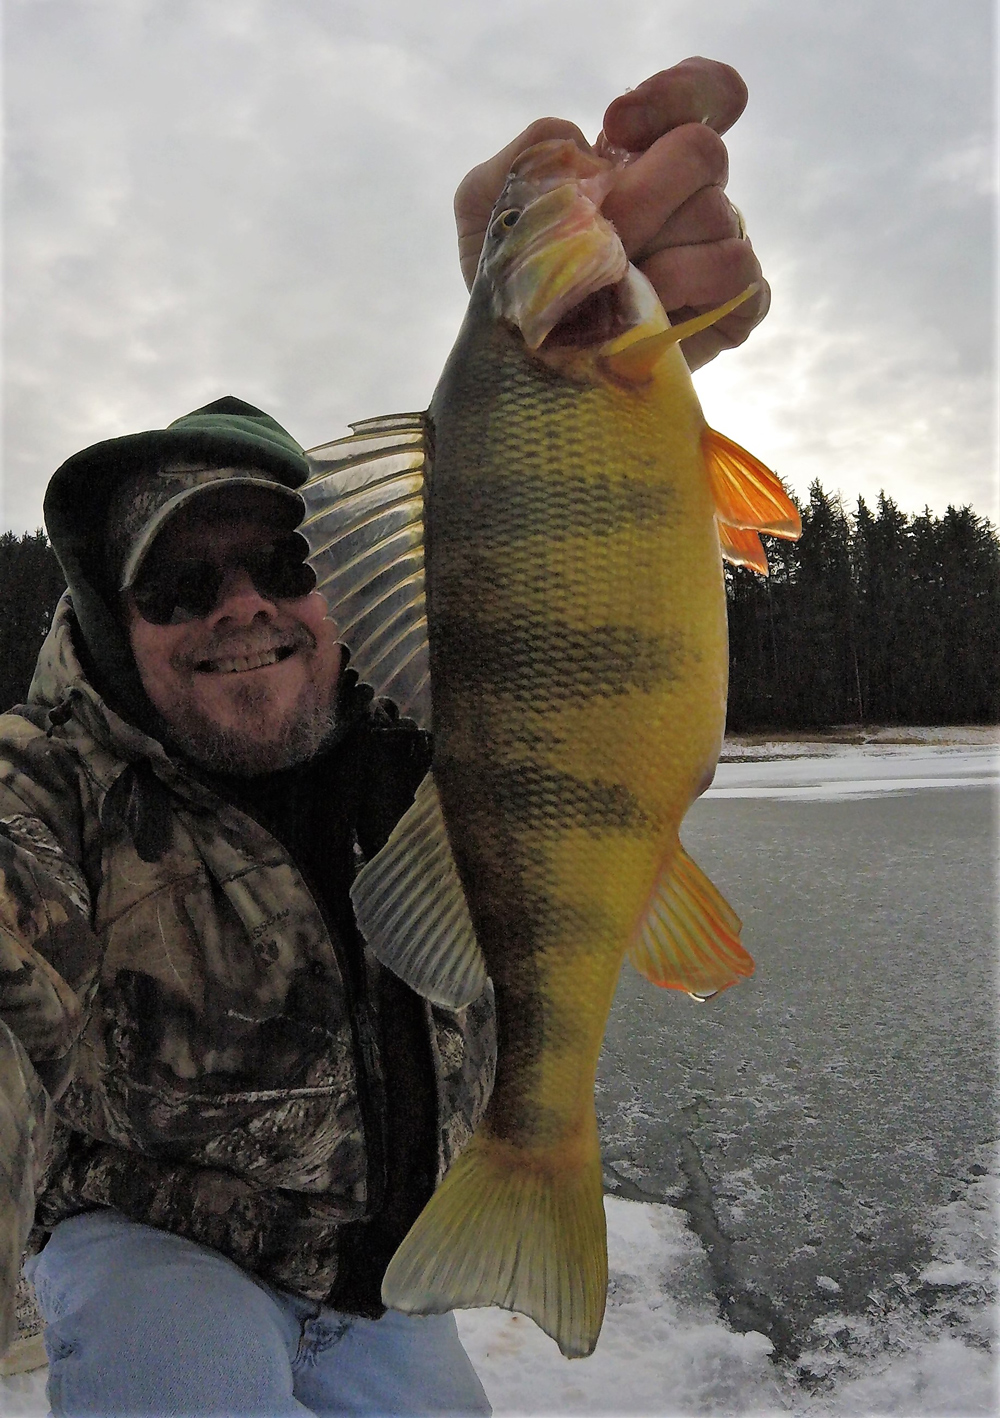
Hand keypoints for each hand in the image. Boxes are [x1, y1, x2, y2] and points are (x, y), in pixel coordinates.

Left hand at [454, 58, 768, 370]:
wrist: (526, 365)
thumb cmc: (517, 280)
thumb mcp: (488, 206)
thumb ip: (524, 155)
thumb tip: (582, 143)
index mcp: (648, 157)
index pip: (704, 93)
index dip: (674, 94)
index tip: (615, 128)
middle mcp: (691, 194)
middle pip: (703, 151)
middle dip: (640, 194)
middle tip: (602, 235)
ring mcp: (718, 245)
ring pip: (714, 214)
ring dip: (650, 253)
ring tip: (611, 288)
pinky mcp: (737, 300)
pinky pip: (736, 270)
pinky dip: (685, 287)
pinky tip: (647, 309)